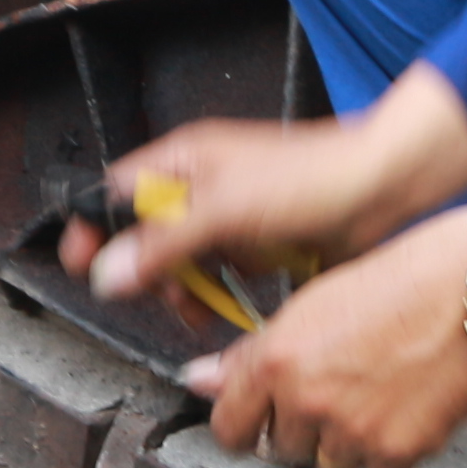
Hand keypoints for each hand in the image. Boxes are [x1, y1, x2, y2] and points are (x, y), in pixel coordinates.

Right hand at [66, 109, 419, 305]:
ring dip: (182, 288)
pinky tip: (225, 307)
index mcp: (183, 160)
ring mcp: (229, 215)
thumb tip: (107, 273)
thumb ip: (161, 243)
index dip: (94, 227)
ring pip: (181, 260)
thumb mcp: (223, 210)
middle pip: (145, 233)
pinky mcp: (257, 244)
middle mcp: (201, 185)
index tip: (82, 263)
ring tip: (195, 307)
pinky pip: (219, 274)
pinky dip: (216, 293)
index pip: (114, 192)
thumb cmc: (311, 177)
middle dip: (146, 269)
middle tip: (157, 293)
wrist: (385, 189)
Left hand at [189, 207, 466, 467]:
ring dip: (341, 440)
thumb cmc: (397, 283)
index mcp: (277, 360)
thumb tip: (200, 380)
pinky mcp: (398, 452)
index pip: (229, 427)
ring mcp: (353, 432)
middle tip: (334, 388)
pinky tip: (400, 405)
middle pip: (281, 448)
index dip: (241, 424)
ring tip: (372, 391)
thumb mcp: (309, 304)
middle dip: (299, 426)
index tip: (253, 420)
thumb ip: (251, 355)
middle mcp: (308, 401)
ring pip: (327, 462)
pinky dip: (384, 449)